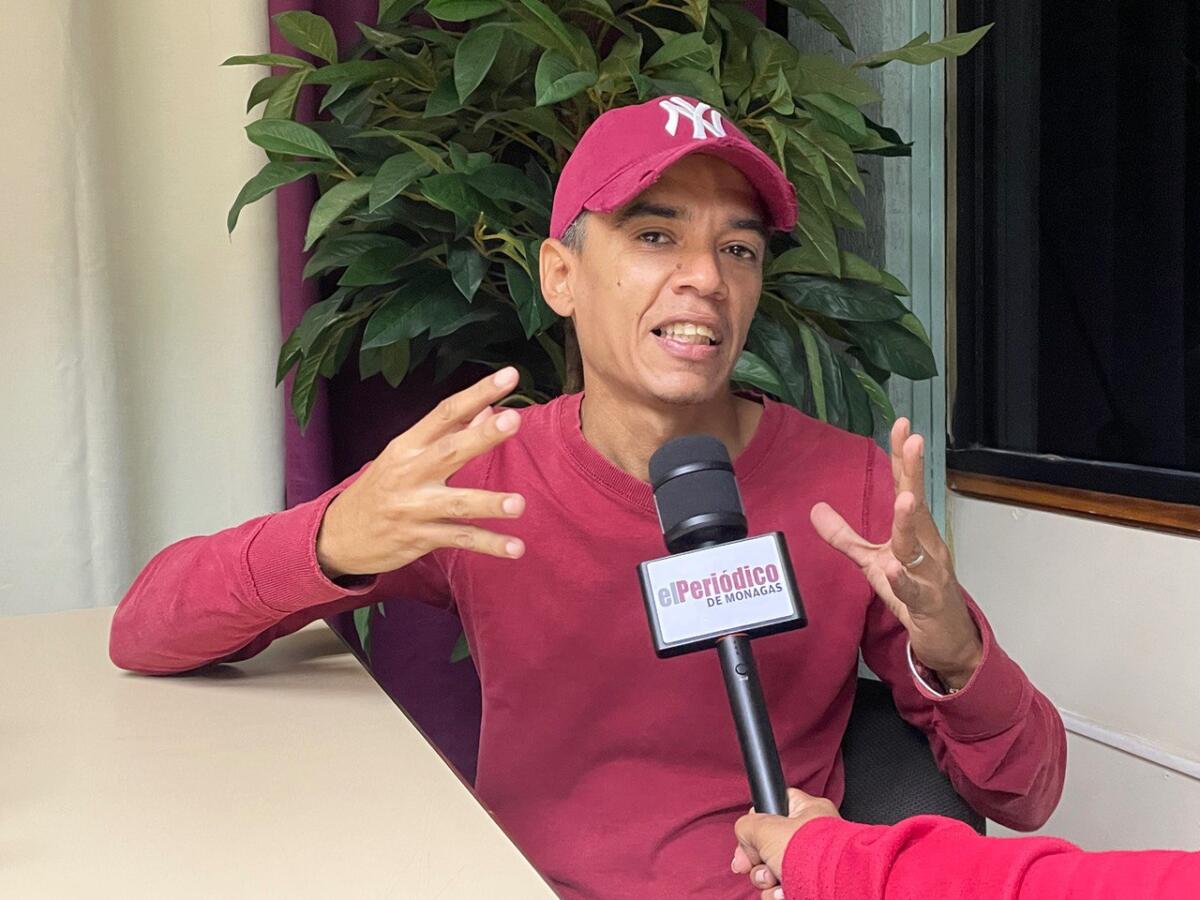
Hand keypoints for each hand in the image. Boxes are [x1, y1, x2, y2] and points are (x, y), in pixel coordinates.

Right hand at [316, 368, 526, 577]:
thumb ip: (450, 433)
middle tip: (513, 419)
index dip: (478, 392)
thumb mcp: (407, 455)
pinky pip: (459, 540)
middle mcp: (409, 473)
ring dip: (488, 503)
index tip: (510, 375)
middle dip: (482, 435)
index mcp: (408, 446)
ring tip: (519, 504)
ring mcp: (413, 507)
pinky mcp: (419, 538)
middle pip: (450, 450)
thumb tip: (488, 406)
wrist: (338, 535)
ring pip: (456, 503)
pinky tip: (516, 548)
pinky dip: (488, 544)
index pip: (446, 413)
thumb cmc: (382, 488)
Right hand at [731, 788, 839, 898]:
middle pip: (769, 846)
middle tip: (758, 866)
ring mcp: (812, 864)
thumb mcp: (767, 829)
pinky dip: (780, 895)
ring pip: (774, 871)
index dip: (756, 824)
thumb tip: (745, 835)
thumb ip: (748, 826)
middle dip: (758, 861)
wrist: (838, 889)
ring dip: (767, 881)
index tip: (746, 841)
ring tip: (776, 882)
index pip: (775, 808)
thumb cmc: (814, 853)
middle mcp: (811, 836)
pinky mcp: (812, 887)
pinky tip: (785, 894)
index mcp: (808, 811)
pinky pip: (784, 890)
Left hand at [811, 419, 981, 688]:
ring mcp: (931, 574)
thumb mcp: (873, 562)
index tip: (902, 425)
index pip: (908, 488)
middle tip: (913, 441)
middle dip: (914, 474)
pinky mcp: (928, 604)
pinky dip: (903, 580)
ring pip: (919, 546)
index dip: (903, 459)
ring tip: (905, 499)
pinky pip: (913, 591)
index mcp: (916, 532)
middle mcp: (928, 546)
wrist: (947, 639)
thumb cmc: (914, 592)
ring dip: (911, 522)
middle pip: (918, 506)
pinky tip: (893, 568)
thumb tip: (815, 508)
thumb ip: (845, 537)